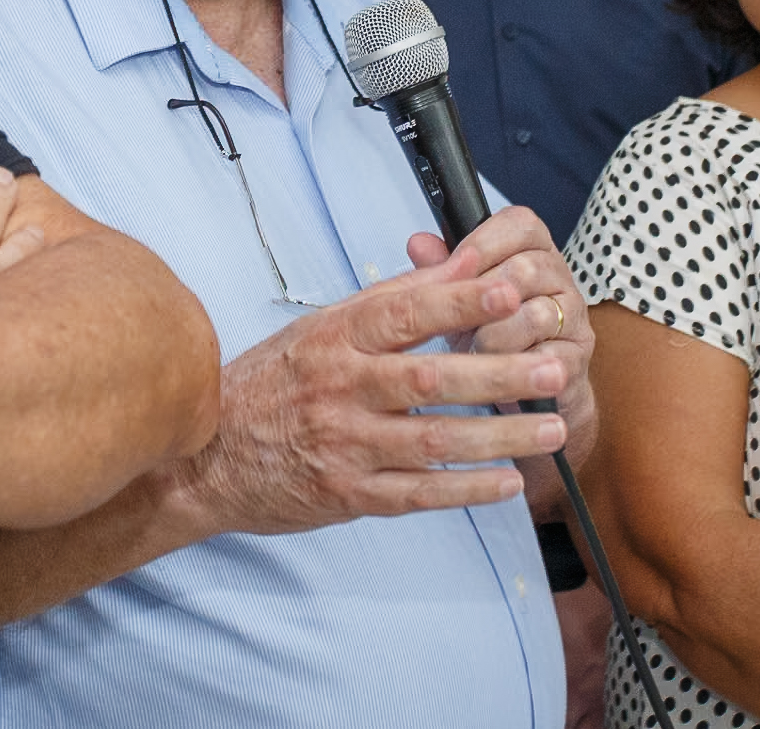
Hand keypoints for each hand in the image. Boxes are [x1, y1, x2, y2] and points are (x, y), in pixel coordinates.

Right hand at [166, 244, 571, 537]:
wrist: (206, 458)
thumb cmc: (271, 385)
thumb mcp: (318, 329)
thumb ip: (388, 302)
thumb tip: (453, 264)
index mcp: (333, 338)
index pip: (402, 312)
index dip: (458, 300)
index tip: (510, 288)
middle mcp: (339, 389)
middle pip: (430, 379)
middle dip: (498, 372)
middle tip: (554, 366)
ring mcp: (344, 445)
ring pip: (433, 441)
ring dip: (500, 435)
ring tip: (553, 426)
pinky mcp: (348, 494)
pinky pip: (417, 494)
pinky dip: (466, 488)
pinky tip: (508, 481)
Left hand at [406, 207, 596, 464]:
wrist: (517, 390)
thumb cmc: (487, 332)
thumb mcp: (457, 298)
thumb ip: (441, 267)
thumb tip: (418, 243)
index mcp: (532, 249)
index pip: (521, 224)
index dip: (485, 242)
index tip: (456, 265)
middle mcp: (559, 277)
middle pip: (526, 268)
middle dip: (483, 297)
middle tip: (460, 318)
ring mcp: (574, 317)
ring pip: (534, 315)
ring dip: (494, 337)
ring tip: (474, 349)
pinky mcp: (576, 357)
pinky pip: (546, 358)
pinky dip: (514, 367)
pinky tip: (497, 372)